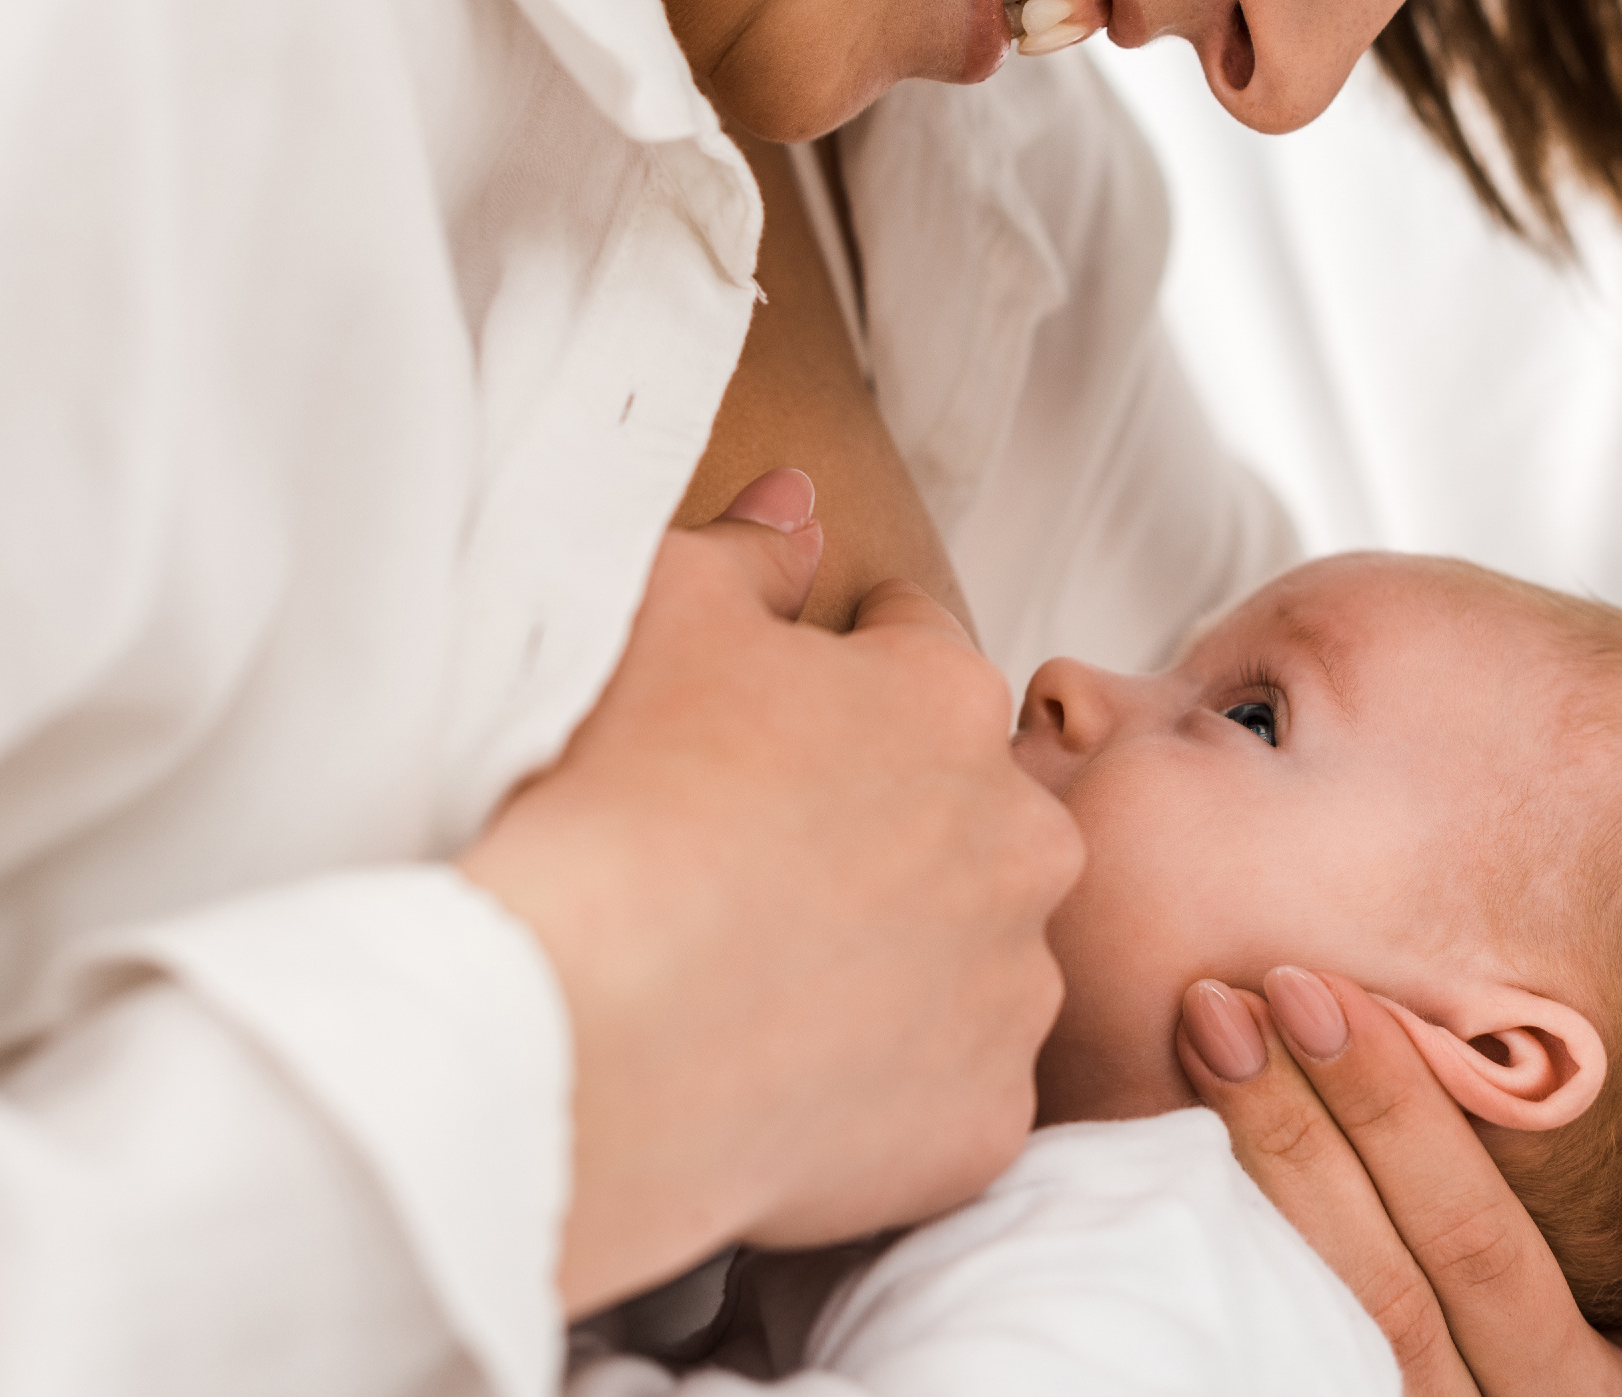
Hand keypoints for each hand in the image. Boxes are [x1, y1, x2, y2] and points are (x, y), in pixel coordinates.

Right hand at [461, 470, 1083, 1314]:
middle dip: (895, 823)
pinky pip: (955, 1090)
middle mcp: (1020, 836)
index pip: (918, 652)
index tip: (777, 720)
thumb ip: (748, 549)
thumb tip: (800, 504)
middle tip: (774, 862)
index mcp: (948, 701)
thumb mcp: (662, 611)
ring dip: (908, 958)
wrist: (601, 1028)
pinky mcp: (990, 1118)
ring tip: (781, 981)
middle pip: (969, 811)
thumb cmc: (625, 800)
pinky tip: (799, 1079)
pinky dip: (896, 1086)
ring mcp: (1014, 985)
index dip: (842, 676)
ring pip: (979, 954)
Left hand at [1178, 969, 1621, 1395]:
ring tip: (1200, 1033)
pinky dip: (1209, 1234)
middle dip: (1292, 1124)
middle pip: (1365, 1274)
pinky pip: (1250, 1341)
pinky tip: (1168, 1132)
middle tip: (1231, 996)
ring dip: (1244, 1160)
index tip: (1330, 994)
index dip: (1397, 1119)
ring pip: (1292, 1311)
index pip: (1475, 1247)